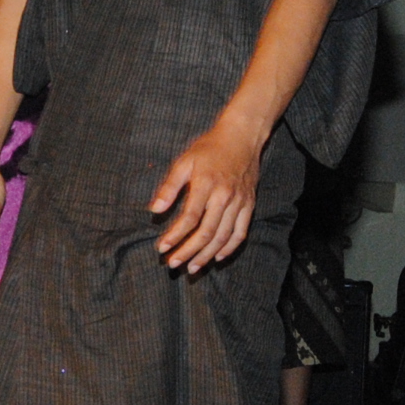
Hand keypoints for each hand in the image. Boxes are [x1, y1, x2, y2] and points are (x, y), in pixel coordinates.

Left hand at [150, 118, 263, 274]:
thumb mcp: (184, 161)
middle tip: (173, 264)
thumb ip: (169, 187)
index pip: (189, 217)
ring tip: (192, 267)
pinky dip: (229, 248)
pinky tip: (217, 257)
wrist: (242, 137)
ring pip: (223, 236)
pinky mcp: (249, 205)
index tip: (162, 248)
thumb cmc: (209, 149)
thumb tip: (154, 210)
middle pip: (206, 232)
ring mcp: (239, 202)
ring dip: (206, 255)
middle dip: (188, 251)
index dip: (175, 236)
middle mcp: (224, 196)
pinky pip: (241, 232)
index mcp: (206, 184)